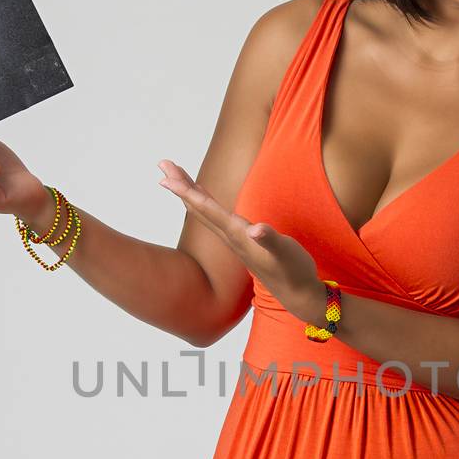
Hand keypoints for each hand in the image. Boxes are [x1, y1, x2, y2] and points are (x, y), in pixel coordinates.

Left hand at [157, 158, 325, 324]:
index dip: (187, 192)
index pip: (207, 210)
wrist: (295, 294)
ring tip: (173, 175)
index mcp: (238, 234)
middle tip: (162, 163)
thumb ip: (270, 240)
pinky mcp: (240, 240)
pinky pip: (214, 216)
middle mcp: (230, 236)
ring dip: (188, 192)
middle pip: (198, 207)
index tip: (167, 178)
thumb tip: (255, 230)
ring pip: (203, 211)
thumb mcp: (285, 253)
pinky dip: (204, 202)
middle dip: (180, 185)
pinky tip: (201, 196)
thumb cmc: (292, 271)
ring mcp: (233, 239)